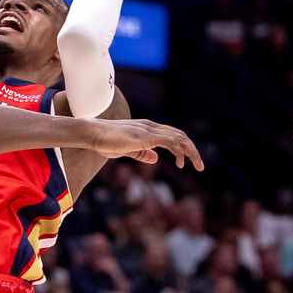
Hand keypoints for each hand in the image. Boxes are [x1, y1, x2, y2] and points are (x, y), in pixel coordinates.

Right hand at [89, 118, 203, 169]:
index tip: (188, 161)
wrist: (92, 133)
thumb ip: (141, 153)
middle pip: (180, 134)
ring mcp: (148, 130)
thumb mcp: (126, 150)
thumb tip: (156, 158)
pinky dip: (179, 151)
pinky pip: (170, 141)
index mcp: (146, 128)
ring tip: (197, 165)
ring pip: (178, 137)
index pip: (172, 134)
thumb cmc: (104, 141)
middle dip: (192, 150)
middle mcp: (150, 126)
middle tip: (200, 166)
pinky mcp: (146, 136)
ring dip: (191, 151)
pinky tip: (181, 163)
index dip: (184, 146)